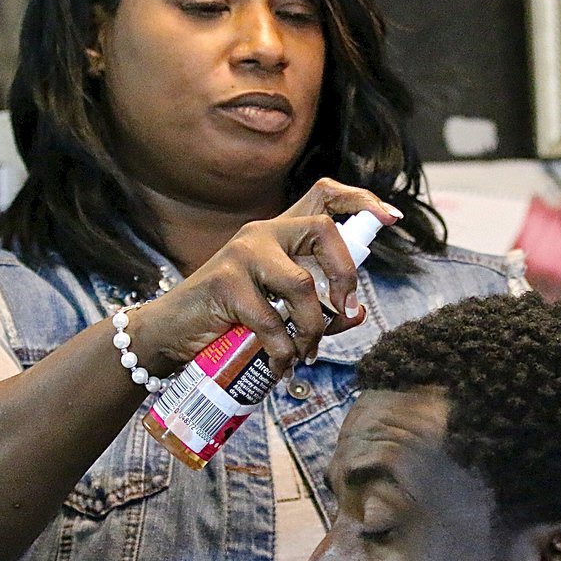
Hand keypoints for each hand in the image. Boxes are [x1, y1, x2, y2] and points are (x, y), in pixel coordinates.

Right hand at [137, 179, 401, 375]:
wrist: (169, 334)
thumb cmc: (227, 321)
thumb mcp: (277, 310)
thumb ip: (317, 308)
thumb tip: (355, 314)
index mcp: (278, 234)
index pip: (324, 195)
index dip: (361, 201)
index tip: (391, 219)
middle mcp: (262, 233)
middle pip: (322, 229)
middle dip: (345, 273)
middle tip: (344, 310)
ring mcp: (242, 255)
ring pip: (302, 285)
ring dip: (312, 328)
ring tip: (305, 354)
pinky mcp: (226, 283)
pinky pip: (272, 321)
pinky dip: (283, 352)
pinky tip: (280, 365)